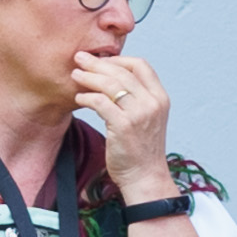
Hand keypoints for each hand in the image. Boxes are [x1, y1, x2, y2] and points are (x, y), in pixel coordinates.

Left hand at [70, 47, 173, 197]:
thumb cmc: (142, 150)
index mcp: (160, 98)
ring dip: (89, 77)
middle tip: (80, 58)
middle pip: (122, 72)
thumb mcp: (147, 118)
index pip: (141, 65)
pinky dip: (86, 97)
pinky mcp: (123, 126)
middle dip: (97, 63)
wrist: (145, 178)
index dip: (119, 59)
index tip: (102, 60)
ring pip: (110, 84)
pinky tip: (79, 98)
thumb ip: (137, 98)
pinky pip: (100, 102)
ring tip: (75, 75)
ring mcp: (139, 114)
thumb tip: (112, 77)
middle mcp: (152, 103)